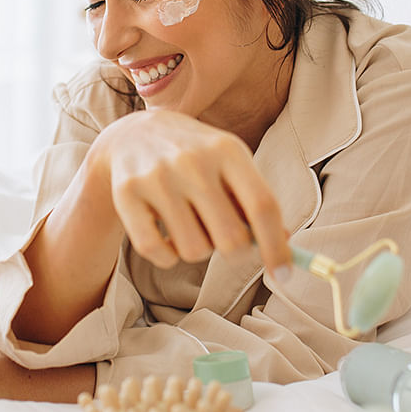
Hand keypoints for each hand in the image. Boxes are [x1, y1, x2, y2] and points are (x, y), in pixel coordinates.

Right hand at [90, 110, 291, 277]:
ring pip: (194, 250)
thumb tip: (284, 244)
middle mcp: (192, 160)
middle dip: (234, 252)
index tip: (284, 276)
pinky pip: (156, 252)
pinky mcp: (126, 193)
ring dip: (197, 251)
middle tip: (224, 239)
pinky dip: (166, 257)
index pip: (263, 206)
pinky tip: (165, 236)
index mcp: (228, 149)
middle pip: (231, 238)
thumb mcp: (230, 165)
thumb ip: (255, 201)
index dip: (277, 247)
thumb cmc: (195, 158)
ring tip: (190, 226)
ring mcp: (157, 176)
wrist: (133, 135)